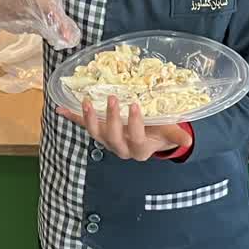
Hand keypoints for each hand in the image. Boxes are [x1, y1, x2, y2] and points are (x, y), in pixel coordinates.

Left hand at [55, 96, 188, 161]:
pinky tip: (60, 108)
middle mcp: (120, 147)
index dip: (135, 124)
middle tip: (113, 99)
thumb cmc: (159, 132)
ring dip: (88, 118)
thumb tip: (189, 140)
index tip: (135, 106)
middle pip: (112, 137)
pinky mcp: (98, 131)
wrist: (148, 138)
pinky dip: (72, 116)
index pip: (136, 138)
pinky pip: (84, 125)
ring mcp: (107, 140)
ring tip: (86, 102)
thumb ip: (176, 135)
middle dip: (111, 119)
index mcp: (139, 149)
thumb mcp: (169, 132)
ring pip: (95, 134)